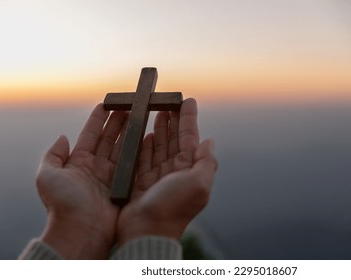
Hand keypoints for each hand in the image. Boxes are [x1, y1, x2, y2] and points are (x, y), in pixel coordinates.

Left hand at [36, 104, 127, 258]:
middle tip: (129, 105)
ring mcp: (112, 176)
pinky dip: (140, 149)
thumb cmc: (62, 205)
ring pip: (123, 148)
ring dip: (130, 131)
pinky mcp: (126, 185)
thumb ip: (53, 155)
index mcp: (78, 163)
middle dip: (118, 121)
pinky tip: (147, 137)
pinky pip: (135, 163)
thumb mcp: (47, 176)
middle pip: (109, 139)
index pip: (90, 135)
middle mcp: (96, 168)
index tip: (106, 103)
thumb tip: (62, 137)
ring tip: (139, 115)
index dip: (98, 119)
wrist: (81, 231)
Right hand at [117, 98, 217, 244]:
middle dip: (172, 120)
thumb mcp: (198, 184)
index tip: (187, 100)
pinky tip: (144, 134)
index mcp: (190, 169)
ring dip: (158, 129)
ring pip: (158, 146)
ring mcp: (158, 177)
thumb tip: (210, 141)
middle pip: (173, 139)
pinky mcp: (141, 182)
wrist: (148, 232)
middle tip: (167, 101)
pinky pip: (143, 159)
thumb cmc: (174, 208)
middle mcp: (175, 171)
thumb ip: (206, 161)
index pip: (189, 137)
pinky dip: (144, 145)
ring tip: (155, 112)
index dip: (189, 118)